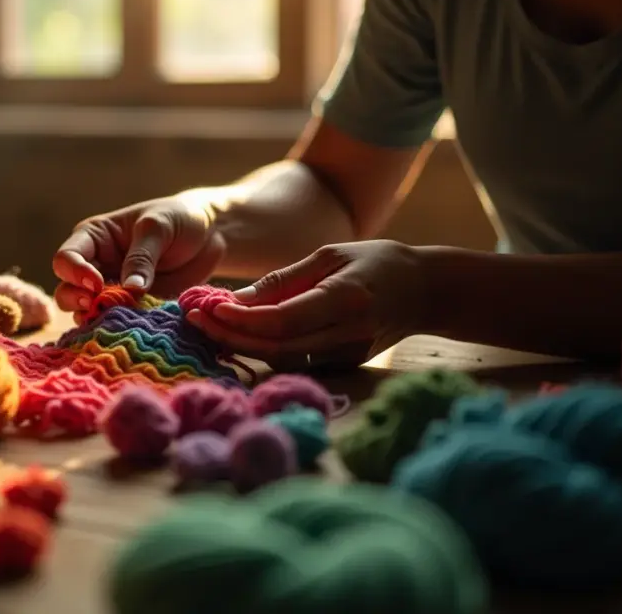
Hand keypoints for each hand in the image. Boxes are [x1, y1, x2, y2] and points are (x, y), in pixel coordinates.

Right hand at [52, 195, 226, 321]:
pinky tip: (131, 330)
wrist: (208, 236)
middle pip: (66, 289)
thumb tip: (130, 289)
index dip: (75, 273)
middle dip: (76, 300)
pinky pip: (115, 325)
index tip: (97, 284)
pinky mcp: (131, 309)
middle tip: (95, 306)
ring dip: (94, 320)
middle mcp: (95, 266)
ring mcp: (111, 291)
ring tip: (113, 320)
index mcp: (94, 238)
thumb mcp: (159, 228)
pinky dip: (118, 330)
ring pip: (85, 313)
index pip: (67, 258)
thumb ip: (142, 257)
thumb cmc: (178, 219)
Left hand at [186, 240, 430, 370]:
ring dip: (242, 346)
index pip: (283, 319)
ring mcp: (348, 355)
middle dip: (230, 336)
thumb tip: (237, 299)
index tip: (208, 307)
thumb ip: (284, 280)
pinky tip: (240, 334)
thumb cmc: (376, 262)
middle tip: (195, 320)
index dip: (241, 319)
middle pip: (276, 347)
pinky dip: (265, 349)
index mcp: (346, 299)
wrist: (426, 291)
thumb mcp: (330, 255)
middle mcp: (348, 334)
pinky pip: (296, 361)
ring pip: (282, 359)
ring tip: (209, 324)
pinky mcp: (345, 365)